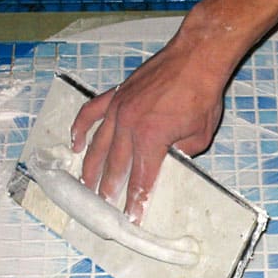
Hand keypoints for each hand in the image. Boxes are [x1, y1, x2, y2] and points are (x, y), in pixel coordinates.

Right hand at [71, 35, 223, 223]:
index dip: (136, 201)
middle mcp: (129, 125)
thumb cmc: (202, 95)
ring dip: (92, 167)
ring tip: (86, 186)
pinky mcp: (116, 94)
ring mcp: (119, 108)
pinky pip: (91, 113)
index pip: (142, 179)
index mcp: (151, 139)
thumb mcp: (200, 136)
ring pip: (99, 144)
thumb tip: (168, 163)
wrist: (196, 59)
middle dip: (110, 191)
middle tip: (104, 208)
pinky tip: (76, 144)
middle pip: (116, 166)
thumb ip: (181, 154)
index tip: (131, 218)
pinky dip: (81, 129)